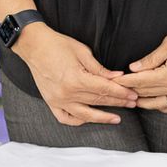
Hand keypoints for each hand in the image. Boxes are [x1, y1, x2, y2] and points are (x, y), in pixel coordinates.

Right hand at [14, 26, 138, 125]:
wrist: (34, 46)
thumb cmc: (58, 45)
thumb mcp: (82, 52)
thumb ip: (100, 69)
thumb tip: (117, 77)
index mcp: (76, 79)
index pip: (105, 89)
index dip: (121, 93)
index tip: (133, 95)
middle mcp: (67, 93)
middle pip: (98, 101)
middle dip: (118, 102)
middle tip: (132, 103)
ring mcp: (58, 100)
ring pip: (85, 115)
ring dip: (102, 117)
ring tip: (116, 118)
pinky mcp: (51, 102)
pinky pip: (66, 118)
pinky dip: (78, 121)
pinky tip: (89, 119)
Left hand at [126, 23, 166, 114]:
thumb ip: (151, 58)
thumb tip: (135, 68)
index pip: (140, 82)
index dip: (125, 81)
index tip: (115, 80)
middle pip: (147, 93)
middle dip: (131, 91)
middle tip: (119, 89)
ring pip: (158, 104)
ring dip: (144, 102)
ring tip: (133, 99)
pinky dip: (163, 108)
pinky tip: (156, 105)